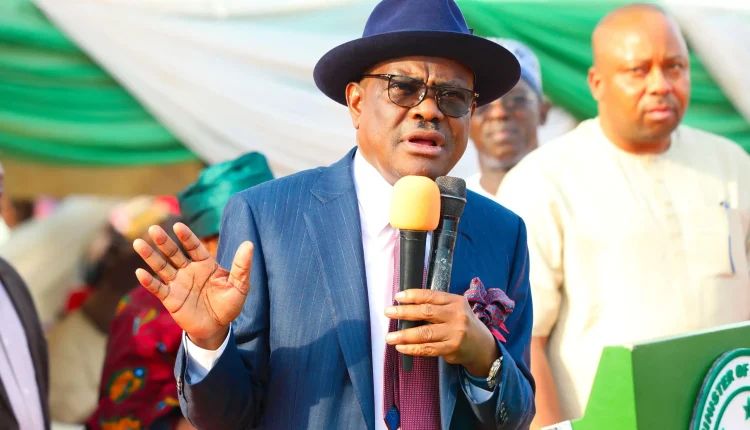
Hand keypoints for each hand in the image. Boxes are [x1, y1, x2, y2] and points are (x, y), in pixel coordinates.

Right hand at [133, 223, 252, 349]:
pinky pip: (158, 288)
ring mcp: (178, 283)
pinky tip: (140, 273)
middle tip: (153, 229)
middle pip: (174, 253)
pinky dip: (149, 281)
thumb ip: (242, 266)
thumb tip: (249, 244)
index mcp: (205, 264)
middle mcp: (188, 270)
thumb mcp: (240, 286)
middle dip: (164, 242)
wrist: (217, 327)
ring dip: (150, 256)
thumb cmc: (228, 304)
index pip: (194, 246)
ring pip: (162, 267)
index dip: (186, 237)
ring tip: (138, 243)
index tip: (178, 226)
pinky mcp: (170, 299)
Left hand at [384, 289, 498, 377]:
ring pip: (425, 333)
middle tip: (388, 312)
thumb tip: (406, 307)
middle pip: (426, 312)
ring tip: (389, 337)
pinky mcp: (452, 348)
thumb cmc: (462, 324)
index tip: (397, 297)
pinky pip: (428, 349)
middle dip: (404, 312)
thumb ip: (436, 306)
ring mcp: (455, 333)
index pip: (431, 296)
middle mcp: (456, 315)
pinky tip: (401, 347)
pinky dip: (412, 349)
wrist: (482, 346)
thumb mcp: (455, 309)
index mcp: (456, 301)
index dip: (413, 295)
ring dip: (404, 335)